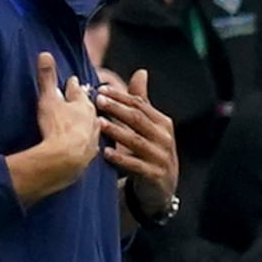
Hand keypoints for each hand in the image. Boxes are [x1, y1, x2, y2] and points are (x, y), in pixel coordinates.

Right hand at [37, 50, 100, 174]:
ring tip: (87, 121)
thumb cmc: (57, 127)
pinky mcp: (89, 156)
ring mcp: (92, 138)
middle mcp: (92, 120)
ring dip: (88, 123)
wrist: (66, 160)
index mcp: (82, 104)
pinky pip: (89, 146)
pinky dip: (87, 143)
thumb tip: (45, 54)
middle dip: (84, 103)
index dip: (73, 85)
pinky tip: (87, 145)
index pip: (77, 90)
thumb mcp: (48, 98)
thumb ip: (47, 77)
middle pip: (88, 108)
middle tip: (82, 99)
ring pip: (92, 126)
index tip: (73, 80)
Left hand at [97, 69, 177, 220]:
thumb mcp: (149, 127)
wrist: (162, 190)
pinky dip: (121, 159)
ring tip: (98, 124)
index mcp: (163, 123)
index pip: (140, 105)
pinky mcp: (155, 176)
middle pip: (138, 119)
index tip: (100, 90)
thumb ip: (142, 102)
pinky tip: (105, 153)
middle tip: (97, 101)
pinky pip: (136, 166)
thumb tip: (140, 72)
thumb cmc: (151, 152)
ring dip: (116, 131)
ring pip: (136, 141)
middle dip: (116, 109)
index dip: (120, 96)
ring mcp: (161, 157)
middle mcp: (164, 138)